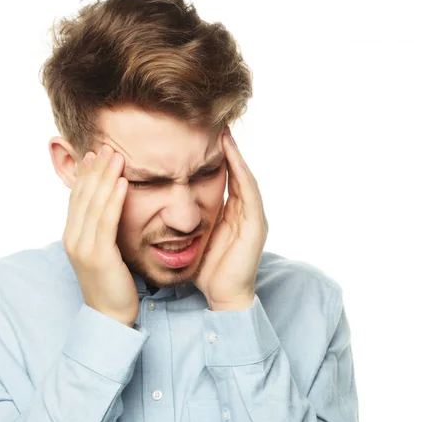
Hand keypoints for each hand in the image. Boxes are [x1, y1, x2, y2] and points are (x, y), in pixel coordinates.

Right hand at [63, 145, 138, 326]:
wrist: (109, 316)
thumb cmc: (111, 283)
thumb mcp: (102, 251)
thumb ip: (101, 230)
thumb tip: (111, 209)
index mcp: (72, 235)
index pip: (78, 198)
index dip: (85, 175)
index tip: (95, 154)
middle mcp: (72, 237)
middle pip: (83, 196)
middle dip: (95, 170)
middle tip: (106, 146)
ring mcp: (82, 246)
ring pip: (94, 204)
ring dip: (105, 177)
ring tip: (115, 155)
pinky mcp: (98, 254)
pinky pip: (106, 220)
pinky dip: (114, 199)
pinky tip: (122, 182)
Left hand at [194, 128, 267, 310]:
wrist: (223, 296)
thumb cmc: (208, 270)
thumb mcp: (195, 237)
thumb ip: (188, 220)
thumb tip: (164, 207)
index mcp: (232, 214)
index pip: (226, 178)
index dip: (219, 157)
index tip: (206, 135)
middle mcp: (246, 212)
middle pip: (238, 173)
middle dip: (230, 149)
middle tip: (219, 124)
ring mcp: (253, 218)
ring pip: (245, 178)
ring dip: (236, 155)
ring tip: (225, 133)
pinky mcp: (255, 226)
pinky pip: (249, 193)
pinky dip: (241, 173)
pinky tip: (232, 157)